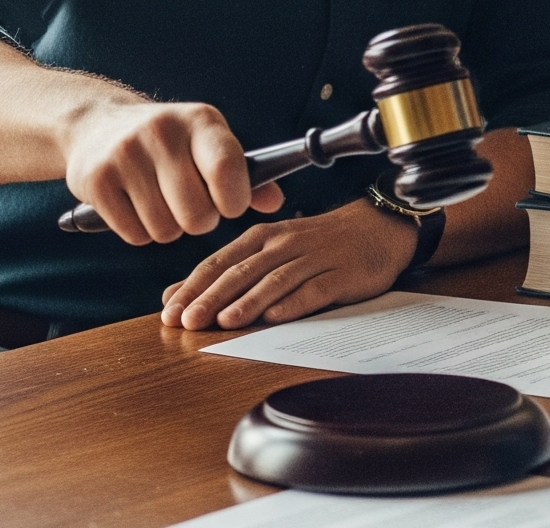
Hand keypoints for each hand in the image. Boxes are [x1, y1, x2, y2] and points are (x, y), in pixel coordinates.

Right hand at [60, 95, 284, 246]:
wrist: (98, 125)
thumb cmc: (171, 143)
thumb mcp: (208, 143)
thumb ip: (245, 175)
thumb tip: (276, 203)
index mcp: (201, 120)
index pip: (226, 168)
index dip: (235, 200)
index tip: (230, 205)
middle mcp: (163, 132)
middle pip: (197, 214)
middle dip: (200, 220)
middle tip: (192, 205)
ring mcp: (126, 154)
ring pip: (165, 230)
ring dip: (169, 227)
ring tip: (163, 203)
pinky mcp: (96, 180)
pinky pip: (135, 235)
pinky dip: (140, 232)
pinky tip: (136, 207)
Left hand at [160, 197, 415, 330]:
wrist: (379, 227)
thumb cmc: (318, 244)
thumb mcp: (270, 251)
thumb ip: (225, 272)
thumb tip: (173, 295)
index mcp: (263, 238)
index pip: (219, 262)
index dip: (193, 287)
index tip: (169, 313)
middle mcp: (285, 244)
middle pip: (242, 271)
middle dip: (212, 297)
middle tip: (187, 322)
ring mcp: (315, 258)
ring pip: (276, 279)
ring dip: (249, 301)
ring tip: (225, 321)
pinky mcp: (342, 274)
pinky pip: (316, 289)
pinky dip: (294, 303)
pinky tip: (277, 317)